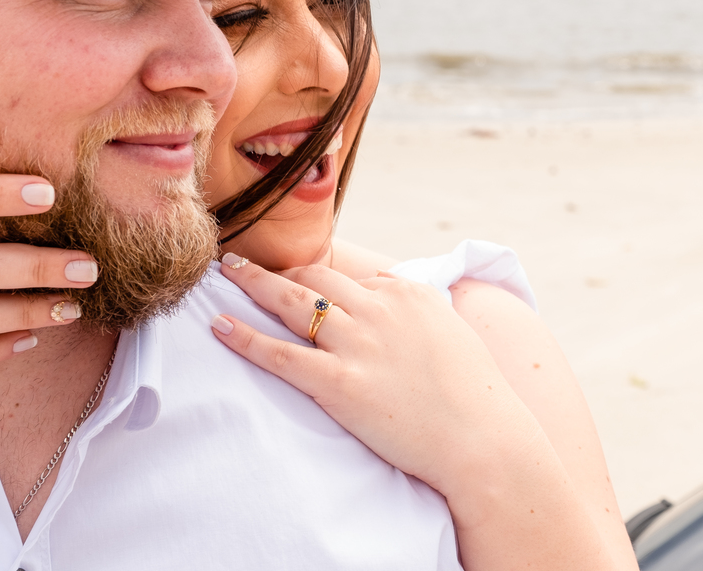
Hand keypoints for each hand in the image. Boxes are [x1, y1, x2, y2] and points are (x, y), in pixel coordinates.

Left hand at [211, 253, 539, 496]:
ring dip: (253, 284)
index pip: (350, 276)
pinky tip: (221, 326)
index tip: (293, 275)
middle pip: (314, 277)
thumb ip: (418, 309)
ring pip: (291, 302)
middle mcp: (378, 308)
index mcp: (406, 293)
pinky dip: (246, 337)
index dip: (315, 277)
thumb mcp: (450, 331)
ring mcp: (357, 344)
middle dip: (277, 269)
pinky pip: (281, 354)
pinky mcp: (338, 383)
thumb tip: (396, 298)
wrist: (481, 439)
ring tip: (227, 274)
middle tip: (245, 264)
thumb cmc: (473, 394)